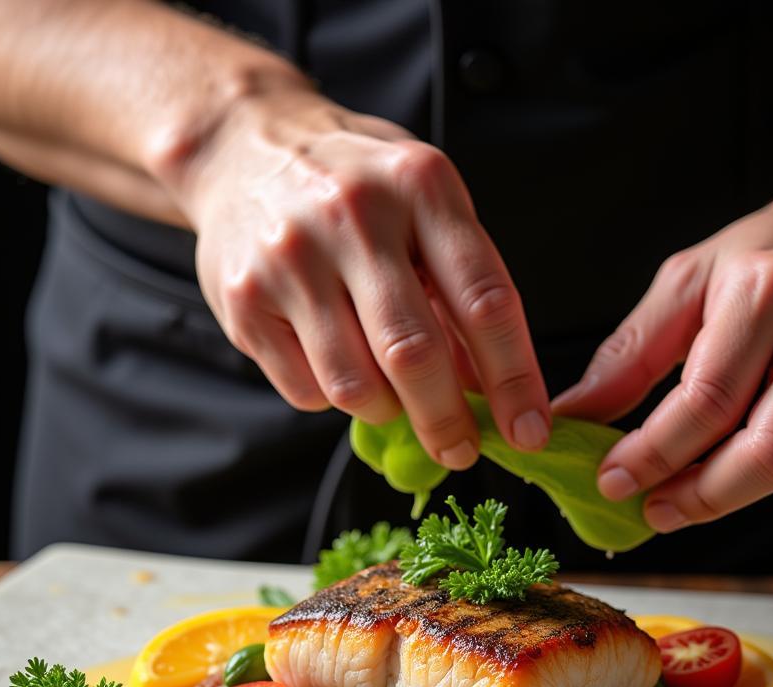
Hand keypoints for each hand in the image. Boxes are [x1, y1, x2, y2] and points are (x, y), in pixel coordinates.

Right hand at [165, 82, 549, 468]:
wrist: (241, 148)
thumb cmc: (357, 188)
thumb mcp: (425, 209)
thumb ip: (461, 291)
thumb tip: (489, 392)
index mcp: (421, 186)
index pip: (485, 301)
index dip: (514, 380)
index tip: (530, 433)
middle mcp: (353, 216)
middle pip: (415, 355)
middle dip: (447, 422)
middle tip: (461, 451)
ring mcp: (291, 258)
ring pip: (356, 386)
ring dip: (387, 411)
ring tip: (391, 393)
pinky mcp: (244, 300)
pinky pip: (307, 390)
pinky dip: (334, 398)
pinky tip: (336, 362)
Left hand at [552, 164, 772, 531]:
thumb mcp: (692, 280)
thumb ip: (630, 353)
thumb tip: (572, 416)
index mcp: (771, 292)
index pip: (705, 402)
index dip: (652, 455)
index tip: (612, 481)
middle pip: (764, 456)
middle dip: (698, 498)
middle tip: (655, 509)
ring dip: (740, 484)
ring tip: (710, 464)